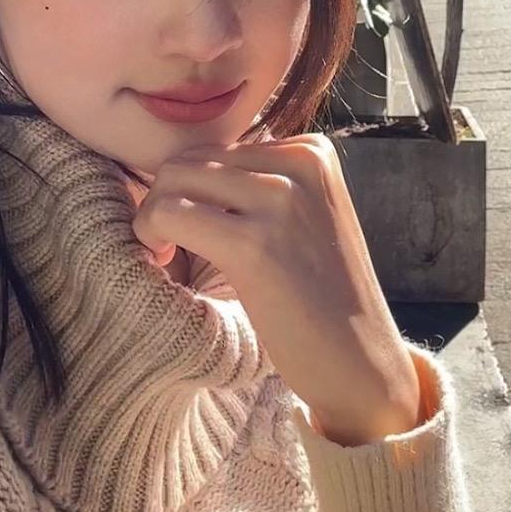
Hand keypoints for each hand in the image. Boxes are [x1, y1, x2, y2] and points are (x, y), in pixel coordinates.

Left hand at [131, 136, 421, 445]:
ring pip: (172, 181)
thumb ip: (259, 185)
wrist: (360, 363)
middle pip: (189, 160)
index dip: (192, 192)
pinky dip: (150, 235)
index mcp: (313, 152)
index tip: (199, 234)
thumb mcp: (305, 218)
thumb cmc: (321, 299)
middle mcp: (300, 163)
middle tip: (174, 249)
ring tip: (172, 258)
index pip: (216, 149)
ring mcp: (281, 200)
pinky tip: (165, 265)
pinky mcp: (255, 243)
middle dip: (167, 202)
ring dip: (154, 220)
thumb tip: (183, 167)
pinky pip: (169, 213)